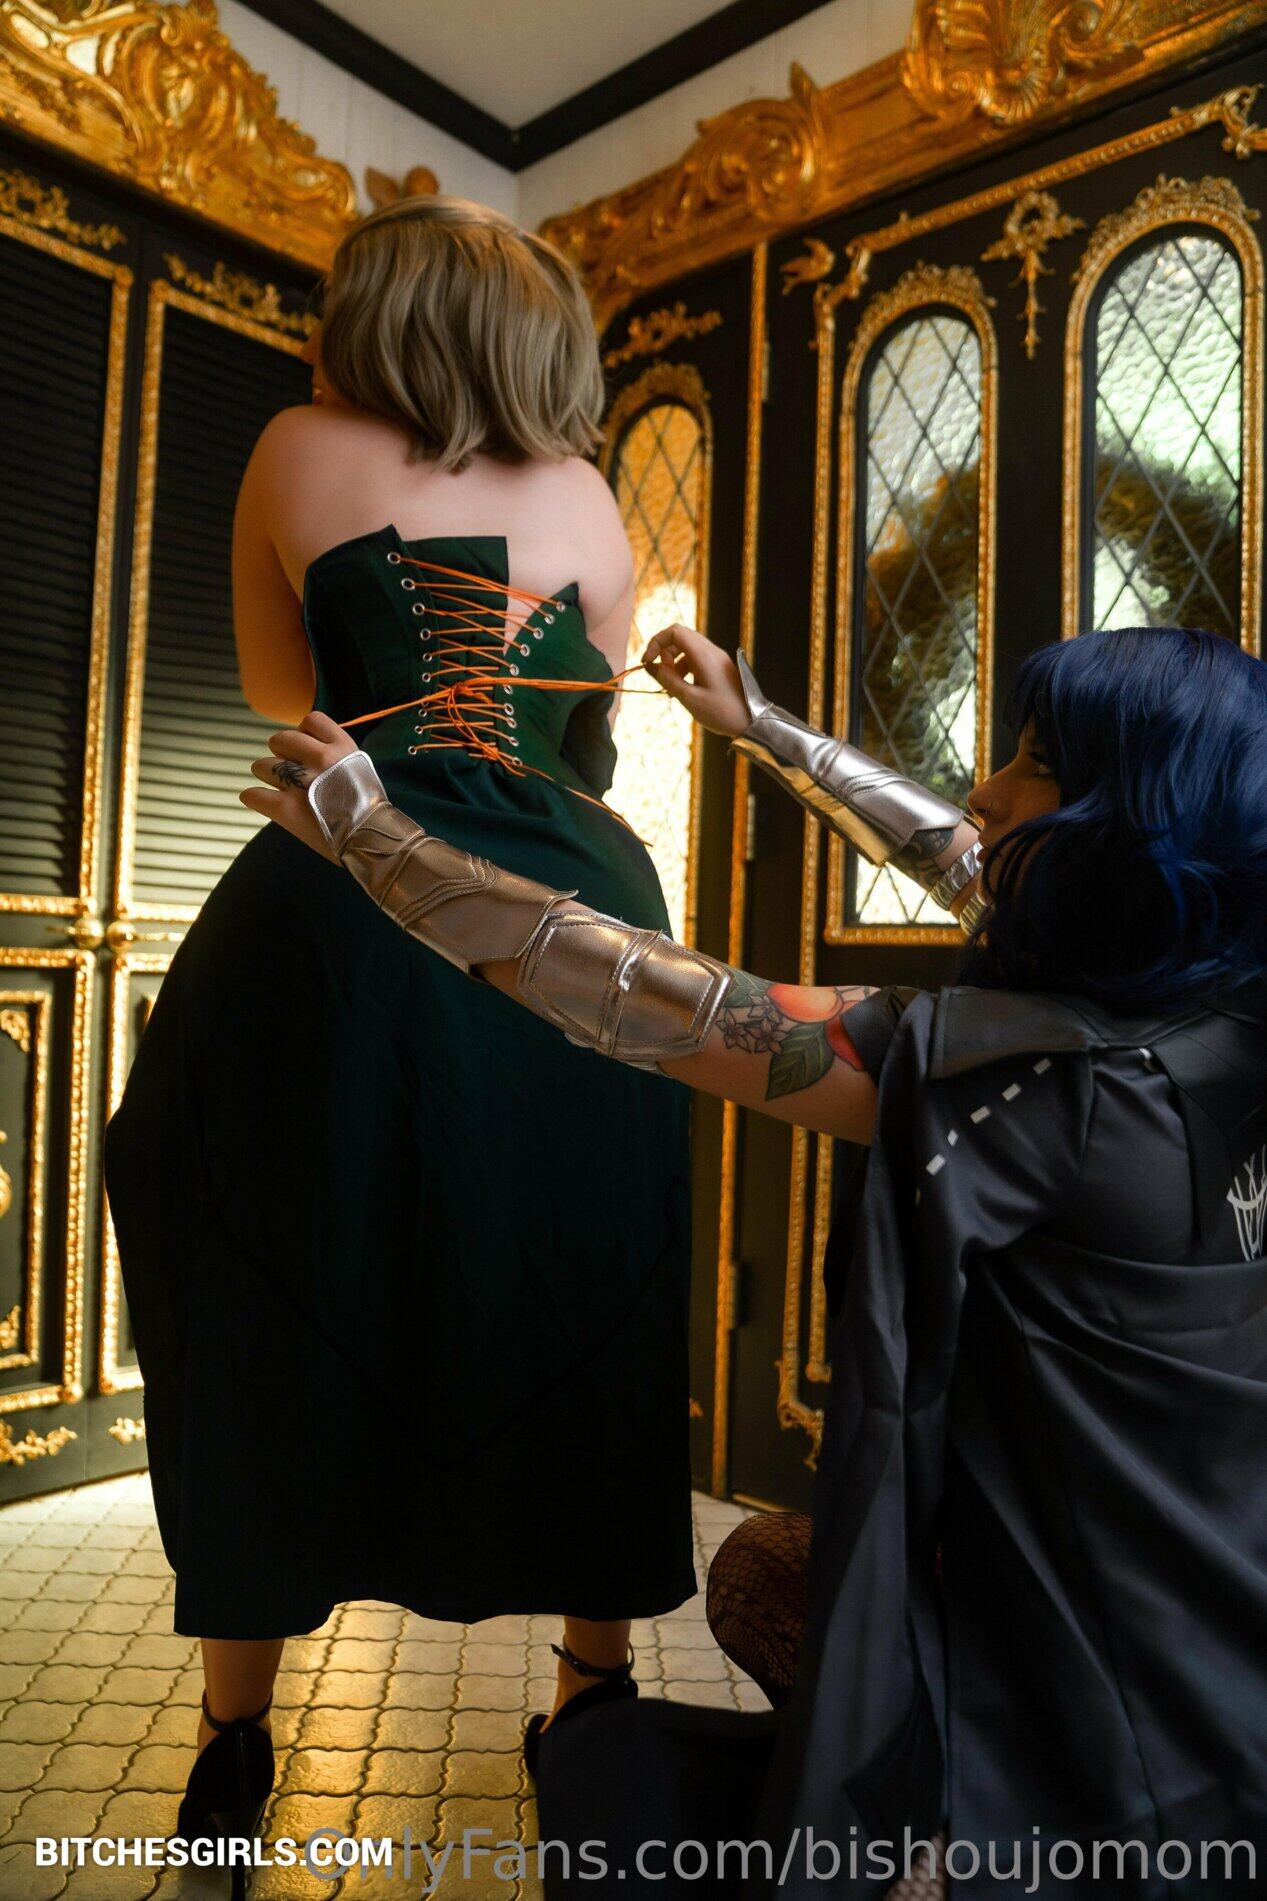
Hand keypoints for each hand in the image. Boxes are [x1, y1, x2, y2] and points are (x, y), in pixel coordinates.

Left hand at [239, 710, 359, 863]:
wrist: (373, 839)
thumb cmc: (368, 808)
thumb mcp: (359, 768)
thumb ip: (336, 755)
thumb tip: (309, 749)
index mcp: (341, 747)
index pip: (311, 720)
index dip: (302, 732)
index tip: (303, 748)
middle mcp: (321, 759)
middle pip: (281, 739)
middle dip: (279, 752)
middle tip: (285, 769)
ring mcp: (302, 783)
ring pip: (262, 765)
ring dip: (265, 774)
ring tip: (276, 786)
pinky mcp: (286, 808)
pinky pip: (254, 795)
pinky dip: (253, 798)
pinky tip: (257, 799)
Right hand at [642, 623, 749, 737]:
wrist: (752, 722)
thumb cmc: (722, 712)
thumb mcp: (689, 698)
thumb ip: (667, 680)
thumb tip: (649, 666)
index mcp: (704, 655)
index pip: (675, 631)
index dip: (657, 642)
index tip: (648, 662)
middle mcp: (712, 651)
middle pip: (681, 637)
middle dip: (664, 652)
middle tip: (661, 675)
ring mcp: (717, 658)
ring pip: (688, 648)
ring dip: (674, 662)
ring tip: (673, 686)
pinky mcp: (719, 667)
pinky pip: (697, 659)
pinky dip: (685, 668)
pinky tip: (685, 688)